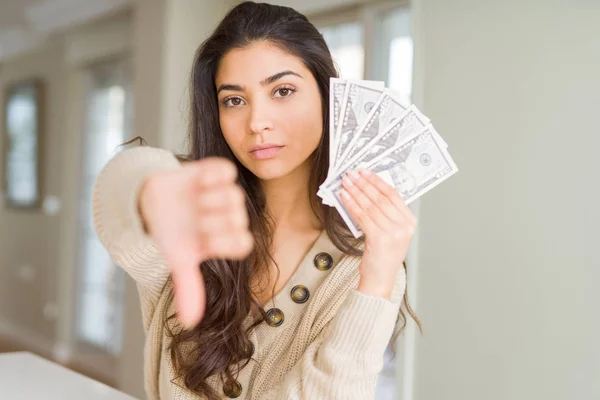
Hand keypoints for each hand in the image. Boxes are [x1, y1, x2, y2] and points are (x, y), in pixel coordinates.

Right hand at [139, 158, 252, 326]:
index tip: (202, 238)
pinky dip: (210, 176)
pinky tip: (197, 182)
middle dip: (211, 219)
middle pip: (238, 218)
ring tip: (193, 200)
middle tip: (193, 218)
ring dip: (210, 199)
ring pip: (234, 195)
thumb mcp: (177, 260)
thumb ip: (188, 288)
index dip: (223, 240)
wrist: (152, 202)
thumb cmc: (169, 234)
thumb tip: (190, 323)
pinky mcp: (216, 172)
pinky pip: (225, 172)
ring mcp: (224, 194)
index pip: (242, 242)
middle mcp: (230, 217)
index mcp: (226, 239)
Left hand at [340, 170, 415, 298]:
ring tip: (345, 183)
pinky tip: (344, 197)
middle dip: (364, 184)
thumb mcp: (391, 233)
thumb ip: (386, 214)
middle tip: (352, 174)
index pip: (393, 195)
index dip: (377, 181)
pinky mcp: (379, 238)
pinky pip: (362, 216)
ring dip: (356, 192)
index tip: (365, 172)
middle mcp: (404, 226)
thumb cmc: (383, 257)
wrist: (380, 280)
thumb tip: (367, 191)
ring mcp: (393, 232)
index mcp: (410, 222)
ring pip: (370, 206)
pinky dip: (352, 205)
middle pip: (381, 198)